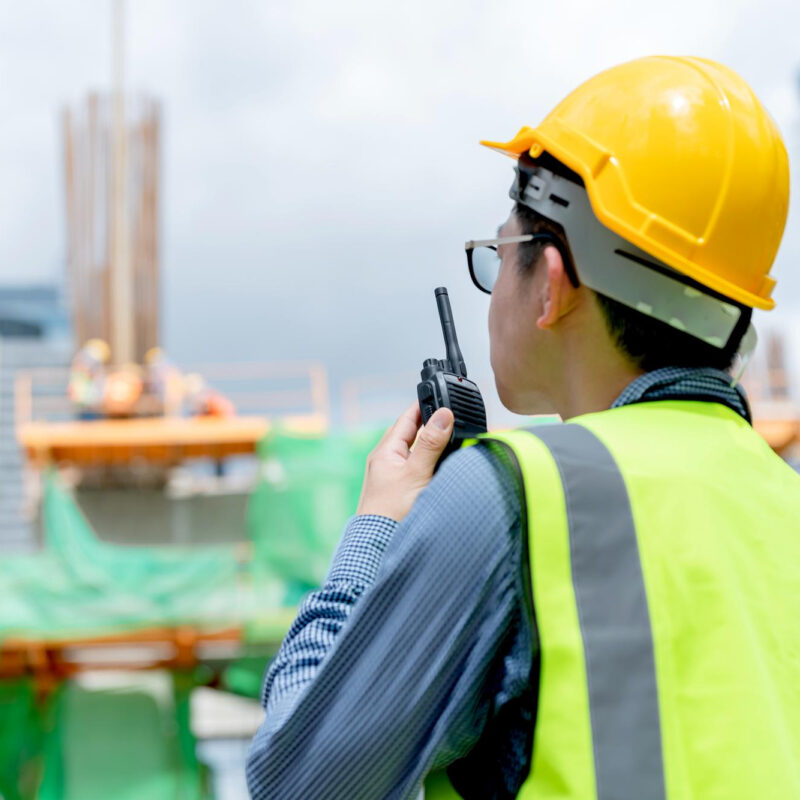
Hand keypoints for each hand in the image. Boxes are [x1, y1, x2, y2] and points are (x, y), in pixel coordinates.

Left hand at [356, 402, 454, 521]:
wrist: (378, 546)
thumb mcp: (416, 473)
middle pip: (411, 434)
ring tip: (449, 437)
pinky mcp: (398, 492)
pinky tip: (440, 467)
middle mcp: (386, 461)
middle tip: (450, 415)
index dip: (424, 407)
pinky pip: (415, 469)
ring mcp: (391, 477)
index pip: (407, 419)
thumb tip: (443, 414)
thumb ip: (431, 444)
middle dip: (429, 424)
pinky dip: (429, 463)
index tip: (440, 396)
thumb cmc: (392, 512)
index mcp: (386, 451)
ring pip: (414, 452)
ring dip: (430, 445)